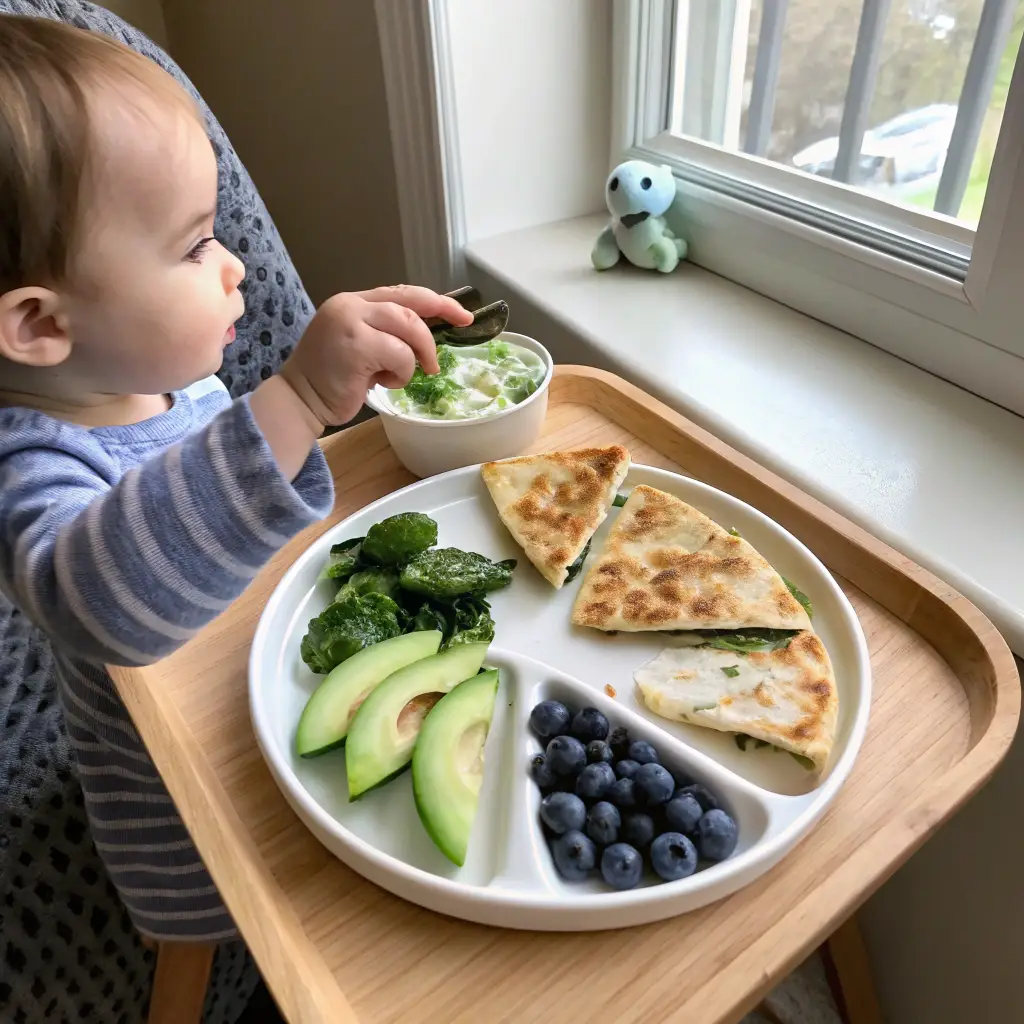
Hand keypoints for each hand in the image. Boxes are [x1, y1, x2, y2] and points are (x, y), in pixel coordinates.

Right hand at [249, 285, 473, 478]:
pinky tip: (382, 383)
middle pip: (410, 308)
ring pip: (409, 329)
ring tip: (399, 377)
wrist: (300, 399)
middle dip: (430, 337)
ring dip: (414, 358)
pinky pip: (400, 355)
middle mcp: (352, 305)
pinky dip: (401, 374)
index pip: (403, 293)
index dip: (437, 302)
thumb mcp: (361, 346)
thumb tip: (426, 336)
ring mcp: (351, 322)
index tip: (463, 315)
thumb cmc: (333, 379)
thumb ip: (385, 333)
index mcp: (354, 302)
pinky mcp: (356, 346)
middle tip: (435, 364)